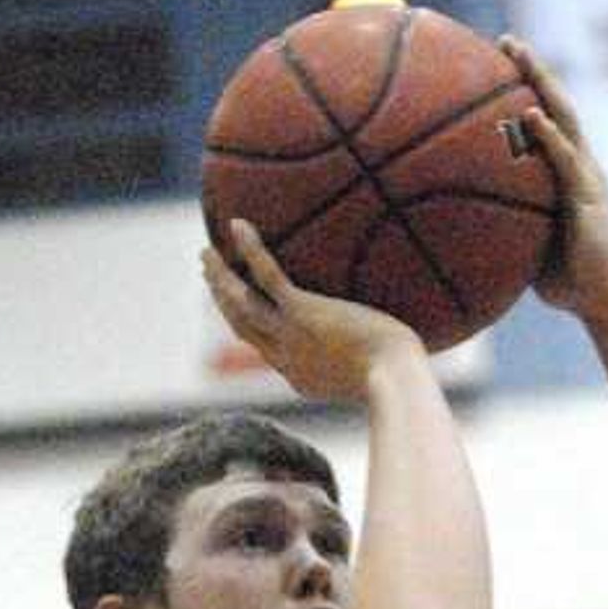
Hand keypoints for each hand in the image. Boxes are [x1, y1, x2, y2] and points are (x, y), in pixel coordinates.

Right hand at [202, 219, 422, 400]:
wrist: (395, 383)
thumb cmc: (401, 381)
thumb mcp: (381, 373)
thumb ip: (375, 357)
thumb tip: (396, 341)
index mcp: (300, 375)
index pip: (266, 349)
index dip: (246, 327)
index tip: (237, 308)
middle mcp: (286, 358)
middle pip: (242, 326)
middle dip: (222, 301)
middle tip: (209, 276)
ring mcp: (291, 335)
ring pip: (242, 304)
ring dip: (220, 278)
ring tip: (206, 253)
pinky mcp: (303, 313)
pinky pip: (267, 275)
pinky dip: (250, 250)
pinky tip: (238, 224)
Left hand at [497, 37, 607, 327]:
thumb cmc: (571, 283)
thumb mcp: (529, 250)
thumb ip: (507, 229)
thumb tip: (463, 233)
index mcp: (569, 174)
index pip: (547, 120)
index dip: (526, 89)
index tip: (499, 64)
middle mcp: (581, 165)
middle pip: (556, 104)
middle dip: (532, 70)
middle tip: (506, 41)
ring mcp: (587, 177)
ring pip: (564, 118)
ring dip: (540, 83)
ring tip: (517, 55)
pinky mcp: (589, 196)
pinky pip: (566, 159)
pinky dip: (549, 134)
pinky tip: (529, 113)